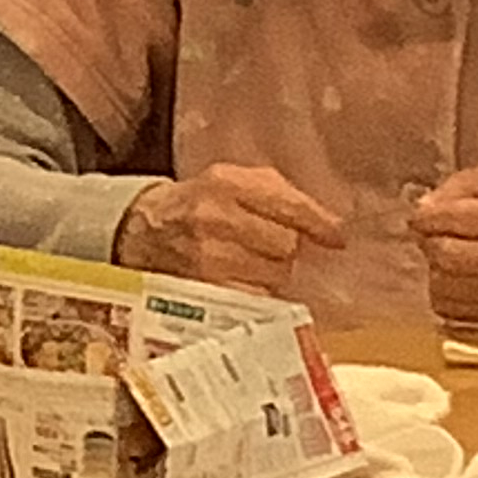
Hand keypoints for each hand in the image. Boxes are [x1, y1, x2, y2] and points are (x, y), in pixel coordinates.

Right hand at [114, 164, 346, 294]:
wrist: (139, 228)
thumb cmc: (198, 203)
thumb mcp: (231, 181)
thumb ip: (279, 195)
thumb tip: (331, 226)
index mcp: (227, 183)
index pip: (290, 206)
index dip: (320, 225)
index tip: (337, 238)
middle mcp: (216, 217)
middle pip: (286, 244)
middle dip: (286, 248)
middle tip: (269, 245)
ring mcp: (207, 256)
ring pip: (274, 273)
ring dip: (272, 271)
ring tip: (251, 262)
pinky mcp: (203, 288)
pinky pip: (256, 296)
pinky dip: (257, 290)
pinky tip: (242, 279)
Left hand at [409, 156, 477, 327]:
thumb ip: (464, 182)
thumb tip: (424, 206)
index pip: (454, 219)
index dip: (425, 217)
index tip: (421, 216)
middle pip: (446, 256)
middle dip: (429, 243)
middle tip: (433, 236)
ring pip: (445, 287)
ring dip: (436, 269)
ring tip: (450, 255)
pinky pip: (452, 311)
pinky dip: (446, 293)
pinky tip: (460, 278)